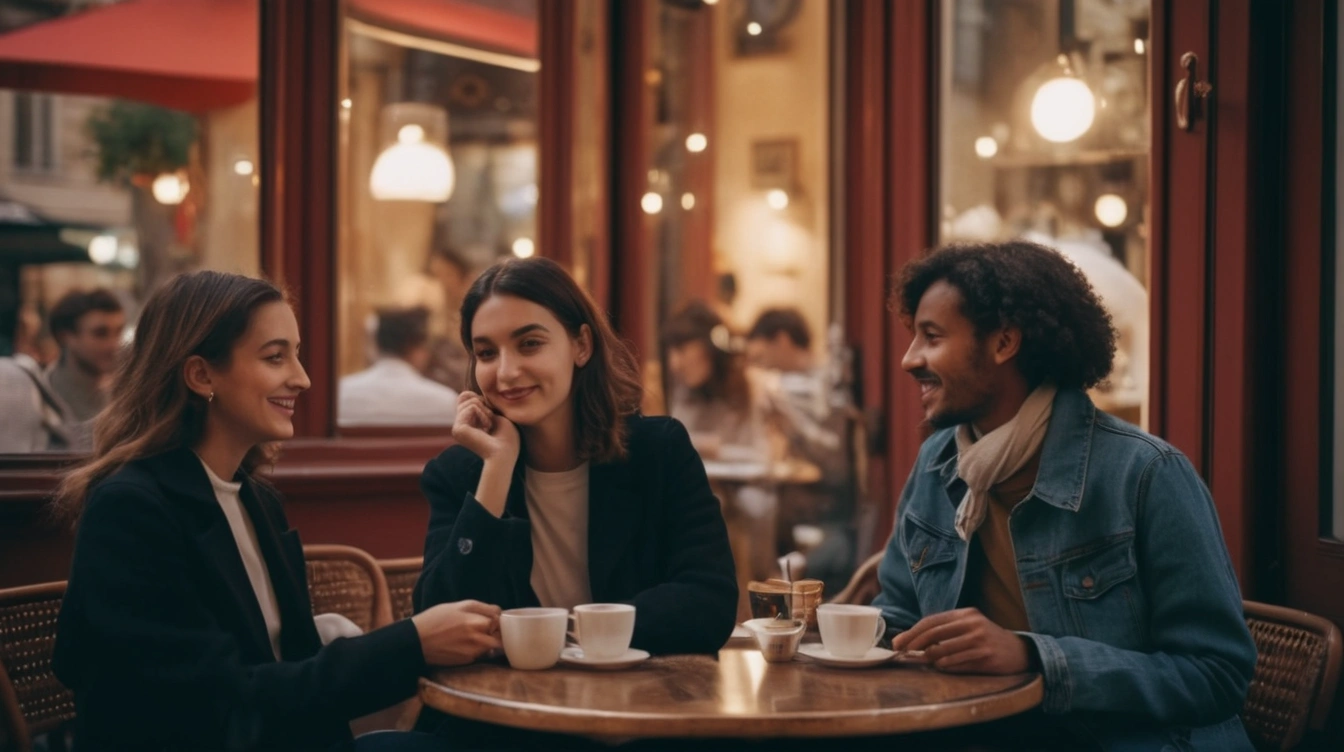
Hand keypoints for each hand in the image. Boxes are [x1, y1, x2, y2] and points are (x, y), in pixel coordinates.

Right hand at [411, 600, 501, 665]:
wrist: (416, 641)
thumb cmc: (436, 619)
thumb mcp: (458, 605)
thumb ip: (482, 608)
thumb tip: (499, 613)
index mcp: (477, 621)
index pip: (501, 621)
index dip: (499, 619)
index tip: (494, 618)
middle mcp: (478, 639)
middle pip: (501, 638)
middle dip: (498, 634)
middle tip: (489, 629)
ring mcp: (474, 652)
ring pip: (492, 647)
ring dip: (489, 642)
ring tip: (474, 636)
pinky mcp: (467, 661)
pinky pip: (481, 655)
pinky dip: (478, 650)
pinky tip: (464, 644)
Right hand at [452, 391, 519, 463]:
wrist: (505, 455)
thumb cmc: (507, 439)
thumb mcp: (497, 416)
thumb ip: (482, 404)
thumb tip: (467, 393)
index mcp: (467, 423)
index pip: (466, 398)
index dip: (482, 399)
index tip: (493, 415)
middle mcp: (459, 426)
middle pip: (465, 396)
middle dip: (484, 404)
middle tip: (492, 422)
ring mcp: (457, 428)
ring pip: (469, 401)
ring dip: (485, 411)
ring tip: (489, 426)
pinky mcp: (457, 429)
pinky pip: (471, 407)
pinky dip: (484, 414)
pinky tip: (487, 428)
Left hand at [890, 607, 1030, 674]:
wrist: (1019, 651)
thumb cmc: (986, 640)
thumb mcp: (968, 628)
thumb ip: (945, 632)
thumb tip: (913, 642)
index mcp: (965, 614)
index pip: (931, 621)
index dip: (912, 632)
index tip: (898, 642)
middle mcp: (972, 624)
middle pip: (934, 633)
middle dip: (914, 643)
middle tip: (902, 652)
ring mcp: (980, 640)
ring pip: (943, 650)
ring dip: (929, 658)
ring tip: (923, 661)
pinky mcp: (986, 656)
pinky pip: (957, 662)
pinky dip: (945, 666)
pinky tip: (941, 667)